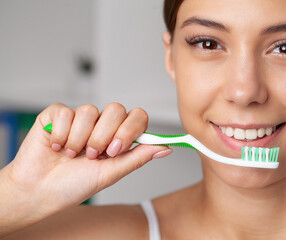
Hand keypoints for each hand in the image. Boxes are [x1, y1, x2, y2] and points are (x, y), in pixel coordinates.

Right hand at [2, 103, 170, 223]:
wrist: (39, 191)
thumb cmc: (74, 185)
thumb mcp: (111, 173)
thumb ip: (138, 157)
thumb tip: (166, 147)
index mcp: (117, 136)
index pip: (137, 116)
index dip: (129, 129)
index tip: (116, 150)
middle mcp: (101, 124)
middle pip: (116, 109)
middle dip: (103, 136)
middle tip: (93, 155)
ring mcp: (80, 117)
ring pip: (90, 110)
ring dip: (80, 139)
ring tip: (72, 154)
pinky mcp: (57, 114)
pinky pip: (67, 112)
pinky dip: (62, 134)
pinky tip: (57, 146)